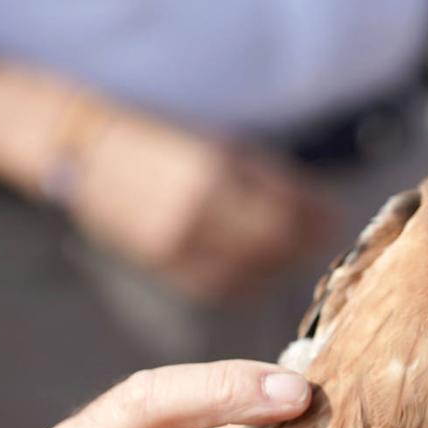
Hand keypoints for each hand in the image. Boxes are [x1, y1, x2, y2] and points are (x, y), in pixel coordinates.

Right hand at [70, 111, 338, 301]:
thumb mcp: (222, 145)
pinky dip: (249, 281)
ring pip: (251, 273)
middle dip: (303, 244)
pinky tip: (258, 266)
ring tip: (291, 250)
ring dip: (279, 265)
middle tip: (321, 237)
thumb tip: (324, 213)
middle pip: (274, 246)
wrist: (90, 155)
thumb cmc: (166, 140)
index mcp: (216, 173)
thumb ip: (273, 180)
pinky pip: (223, 287)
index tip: (336, 218)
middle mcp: (198, 214)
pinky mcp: (167, 269)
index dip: (318, 219)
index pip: (287, 211)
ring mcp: (179, 246)